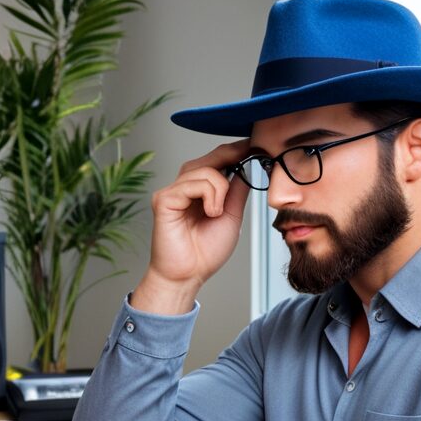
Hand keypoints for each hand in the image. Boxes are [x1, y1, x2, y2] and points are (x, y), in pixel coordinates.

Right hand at [135, 140, 252, 312]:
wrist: (189, 275)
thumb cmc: (205, 252)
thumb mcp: (231, 216)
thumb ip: (236, 191)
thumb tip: (247, 167)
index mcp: (199, 190)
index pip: (217, 160)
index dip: (236, 150)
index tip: (256, 145)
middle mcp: (184, 186)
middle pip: (211, 158)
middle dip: (232, 157)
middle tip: (251, 154)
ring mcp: (173, 191)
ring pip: (204, 170)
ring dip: (220, 188)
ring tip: (217, 212)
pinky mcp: (164, 199)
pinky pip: (191, 183)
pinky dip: (208, 195)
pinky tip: (210, 212)